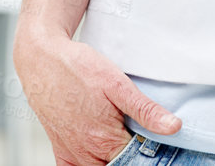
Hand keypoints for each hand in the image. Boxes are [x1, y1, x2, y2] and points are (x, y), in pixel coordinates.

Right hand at [13, 25, 180, 165]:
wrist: (41, 59)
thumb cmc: (76, 67)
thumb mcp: (117, 83)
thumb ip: (145, 109)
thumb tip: (174, 126)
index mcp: (105, 139)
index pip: (138, 160)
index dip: (151, 151)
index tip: (155, 139)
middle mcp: (87, 152)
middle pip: (118, 165)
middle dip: (131, 154)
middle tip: (134, 132)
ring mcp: (72, 153)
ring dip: (112, 158)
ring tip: (118, 137)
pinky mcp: (60, 150)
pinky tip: (98, 154)